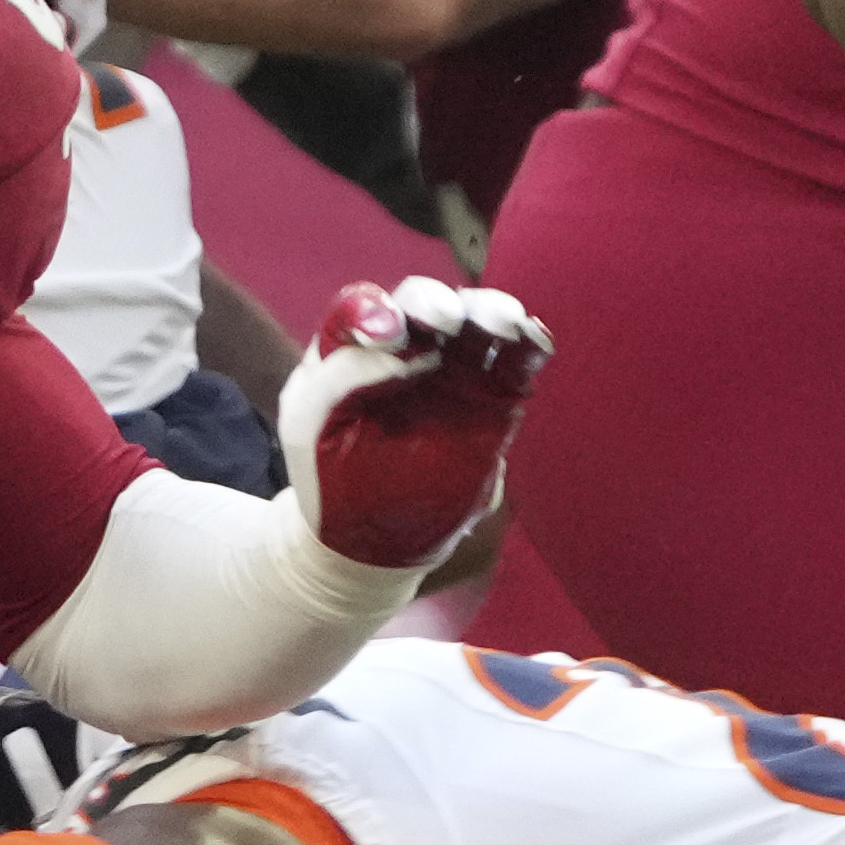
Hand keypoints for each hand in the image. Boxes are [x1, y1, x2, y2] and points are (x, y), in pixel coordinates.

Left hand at [279, 279, 550, 569]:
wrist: (369, 541)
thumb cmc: (328, 478)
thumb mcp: (308, 426)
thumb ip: (340, 379)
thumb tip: (405, 348)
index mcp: (350, 349)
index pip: (362, 309)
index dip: (375, 310)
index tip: (389, 334)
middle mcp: (405, 348)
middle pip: (423, 303)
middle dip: (436, 303)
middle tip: (447, 321)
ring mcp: (452, 370)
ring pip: (475, 320)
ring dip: (491, 311)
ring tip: (504, 324)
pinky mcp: (490, 400)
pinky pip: (514, 363)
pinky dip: (529, 345)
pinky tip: (535, 340)